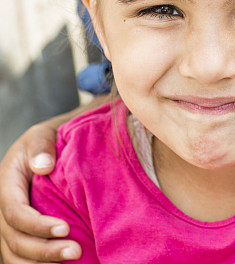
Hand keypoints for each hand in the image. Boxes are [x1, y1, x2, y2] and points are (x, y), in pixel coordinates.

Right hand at [0, 122, 80, 262]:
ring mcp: (8, 224)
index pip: (15, 213)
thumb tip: (43, 167)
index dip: (38, 225)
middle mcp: (2, 208)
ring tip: (70, 261)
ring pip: (14, 255)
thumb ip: (41, 146)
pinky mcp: (20, 233)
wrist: (50, 147)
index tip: (66, 228)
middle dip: (44, 251)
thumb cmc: (48, 140)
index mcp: (6, 184)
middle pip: (15, 240)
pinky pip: (20, 257)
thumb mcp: (42, 134)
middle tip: (76, 251)